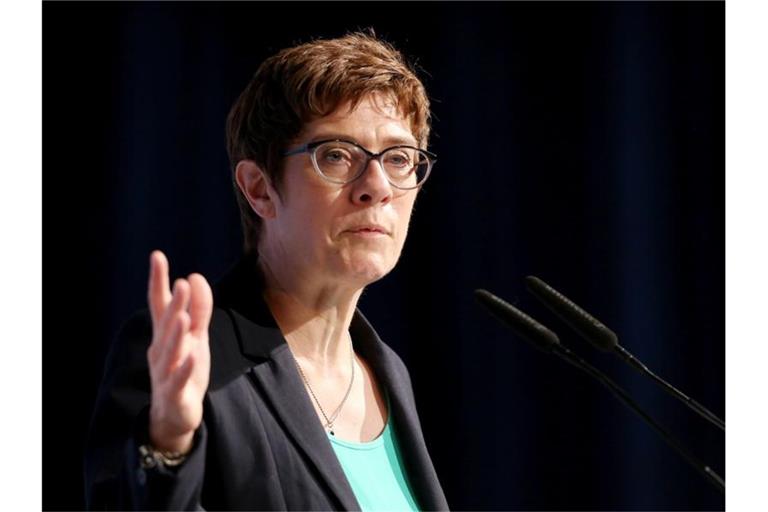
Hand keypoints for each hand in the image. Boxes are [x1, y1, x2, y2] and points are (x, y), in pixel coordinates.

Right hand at [146, 250, 212, 453]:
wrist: (175, 415)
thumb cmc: (184, 370)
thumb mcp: (197, 337)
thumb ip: (199, 310)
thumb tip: (195, 277)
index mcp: (165, 335)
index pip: (160, 304)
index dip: (158, 281)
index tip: (157, 256)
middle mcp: (161, 351)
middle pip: (167, 325)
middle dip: (175, 305)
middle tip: (181, 282)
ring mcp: (166, 373)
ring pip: (171, 352)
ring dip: (177, 335)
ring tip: (183, 317)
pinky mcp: (176, 394)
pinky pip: (179, 380)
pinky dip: (184, 369)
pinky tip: (191, 357)